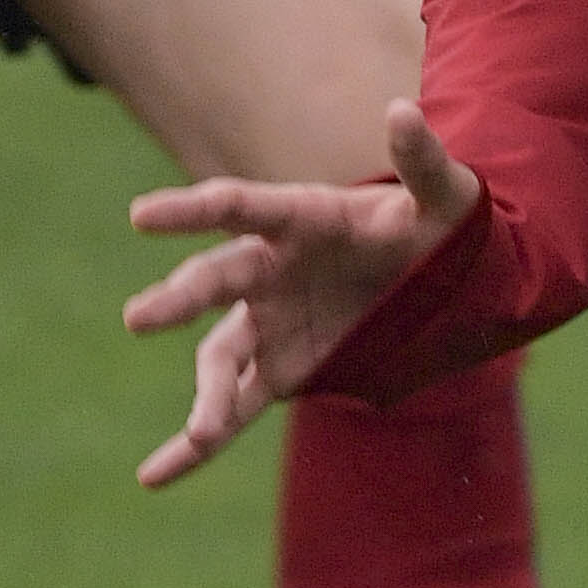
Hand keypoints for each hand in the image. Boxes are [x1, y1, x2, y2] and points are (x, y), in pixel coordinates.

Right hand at [121, 99, 483, 487]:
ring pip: (222, 355)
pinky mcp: (280, 369)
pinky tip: (156, 476)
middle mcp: (270, 267)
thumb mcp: (446, 191)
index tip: (142, 216)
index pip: (237, 206)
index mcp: (300, 215)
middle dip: (180, 299)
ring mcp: (268, 321)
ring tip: (197, 434)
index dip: (191, 209)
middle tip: (140, 318)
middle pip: (216, 279)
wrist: (442, 277)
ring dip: (205, 393)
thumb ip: (423, 158)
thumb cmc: (439, 223)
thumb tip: (403, 110)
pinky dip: (194, 445)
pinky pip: (232, 409)